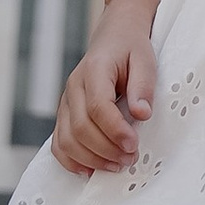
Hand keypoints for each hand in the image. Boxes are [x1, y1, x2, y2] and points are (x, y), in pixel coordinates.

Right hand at [53, 16, 158, 170]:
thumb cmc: (130, 47)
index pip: (97, 106)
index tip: (133, 144)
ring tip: (116, 165)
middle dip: (106, 150)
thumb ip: (143, 85)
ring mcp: (65, 101)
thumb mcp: (145, 58)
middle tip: (130, 158)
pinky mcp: (64, 114)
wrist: (115, 34)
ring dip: (91, 160)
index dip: (115, 130)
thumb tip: (142, 114)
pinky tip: (90, 170)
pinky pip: (58, 144)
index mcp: (94, 69)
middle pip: (81, 127)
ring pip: (67, 140)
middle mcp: (74, 86)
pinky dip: (71, 161)